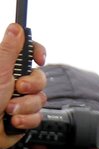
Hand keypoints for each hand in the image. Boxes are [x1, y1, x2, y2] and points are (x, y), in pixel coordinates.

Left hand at [0, 22, 48, 147]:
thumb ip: (8, 49)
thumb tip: (15, 28)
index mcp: (6, 68)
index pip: (28, 51)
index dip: (37, 52)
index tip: (39, 59)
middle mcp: (13, 82)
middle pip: (40, 77)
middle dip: (32, 86)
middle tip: (18, 88)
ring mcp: (20, 100)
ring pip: (41, 99)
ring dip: (26, 106)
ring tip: (9, 109)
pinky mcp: (25, 116)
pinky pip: (39, 116)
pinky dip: (26, 119)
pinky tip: (13, 120)